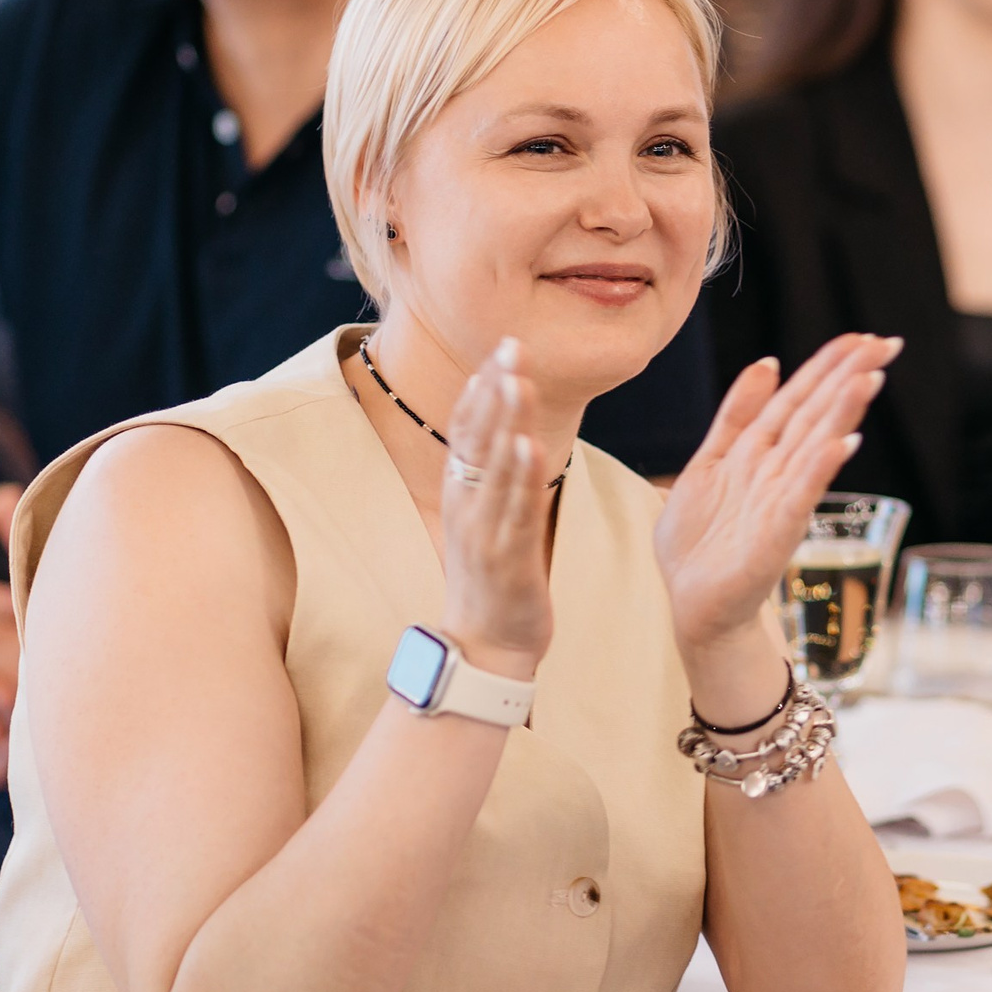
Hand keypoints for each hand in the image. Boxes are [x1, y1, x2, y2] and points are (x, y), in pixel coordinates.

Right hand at [435, 338, 554, 680]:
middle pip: (477, 437)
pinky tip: (530, 447)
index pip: (466, 428)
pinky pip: (515, 511)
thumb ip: (491, 472)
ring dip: (506, 421)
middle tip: (512, 346)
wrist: (486, 645)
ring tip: (518, 380)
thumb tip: (506, 424)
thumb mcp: (484, 515)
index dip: (480, 387)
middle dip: (494, 389)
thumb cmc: (491, 576)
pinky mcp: (506, 558)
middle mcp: (466, 505)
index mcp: (461, 491)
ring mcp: (483, 531)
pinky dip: (521, 478)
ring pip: (495, 467)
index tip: (500, 348)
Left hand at [654, 335, 897, 704]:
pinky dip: (820, 468)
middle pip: (816, 415)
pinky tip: (843, 442)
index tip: (862, 336)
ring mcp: (779, 502)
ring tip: (869, 377)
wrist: (691, 604)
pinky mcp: (775, 535)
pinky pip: (800, 495)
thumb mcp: (709, 462)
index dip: (827, 366)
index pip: (799, 398)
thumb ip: (737, 415)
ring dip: (842, 413)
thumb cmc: (701, 541)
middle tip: (887, 344)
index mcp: (759, 452)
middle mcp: (777, 472)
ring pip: (814, 447)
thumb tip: (768, 362)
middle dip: (848, 378)